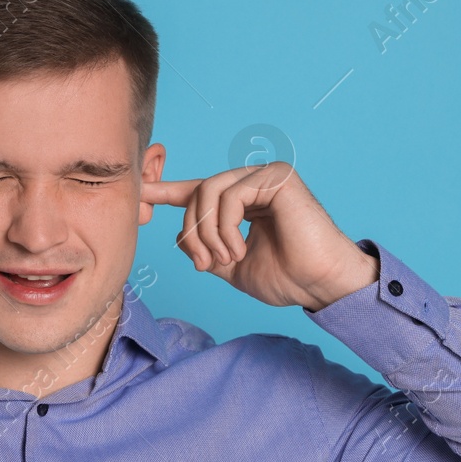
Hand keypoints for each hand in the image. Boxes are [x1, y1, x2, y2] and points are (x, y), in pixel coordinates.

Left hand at [139, 161, 376, 310]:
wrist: (319, 285)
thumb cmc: (286, 278)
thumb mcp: (232, 266)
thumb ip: (205, 250)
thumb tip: (179, 236)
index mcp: (243, 201)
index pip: (198, 191)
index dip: (167, 192)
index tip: (140, 193)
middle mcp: (253, 182)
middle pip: (197, 193)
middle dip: (191, 232)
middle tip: (203, 263)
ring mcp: (265, 176)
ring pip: (208, 191)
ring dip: (206, 232)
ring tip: (225, 259)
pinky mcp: (277, 177)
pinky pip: (230, 195)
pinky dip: (225, 228)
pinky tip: (240, 249)